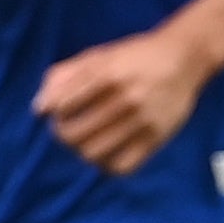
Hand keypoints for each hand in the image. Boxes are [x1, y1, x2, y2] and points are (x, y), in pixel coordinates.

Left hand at [35, 23, 213, 175]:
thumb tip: (39, 108)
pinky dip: (107, 165)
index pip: (63, 105)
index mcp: (107, 74)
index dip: (53, 113)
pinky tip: (106, 153)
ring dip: (81, 151)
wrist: (184, 58)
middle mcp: (125, 98)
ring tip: (85, 141)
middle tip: (67, 129)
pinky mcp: (156, 138)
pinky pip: (122, 167)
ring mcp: (142, 121)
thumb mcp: (98, 56)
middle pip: (75, 135)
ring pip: (94, 153)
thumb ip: (64, 76)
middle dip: (63, 134)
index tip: (58, 112)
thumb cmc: (133, 57)